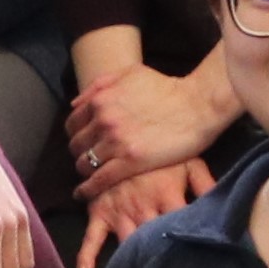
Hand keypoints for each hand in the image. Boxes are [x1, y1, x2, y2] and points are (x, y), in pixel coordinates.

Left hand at [68, 62, 235, 195]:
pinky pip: (99, 179)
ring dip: (85, 170)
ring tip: (91, 175)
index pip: (72, 124)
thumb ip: (99, 85)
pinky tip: (84, 194)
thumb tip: (76, 104)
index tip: (84, 142)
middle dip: (80, 153)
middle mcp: (103, 121)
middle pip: (76, 145)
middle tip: (90, 159)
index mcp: (100, 100)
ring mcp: (115, 142)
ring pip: (84, 163)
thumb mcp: (129, 73)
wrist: (197, 105)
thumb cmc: (166, 88)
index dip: (76, 135)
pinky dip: (89, 188)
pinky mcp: (131, 162)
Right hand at [79, 160, 215, 267]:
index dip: (195, 242)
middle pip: (157, 239)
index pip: (184, 224)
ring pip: (129, 243)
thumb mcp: (188, 161)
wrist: (120, 133)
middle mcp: (142, 206)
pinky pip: (92, 236)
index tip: (206, 261)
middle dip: (167, 259)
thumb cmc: (159, 153)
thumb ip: (207, 184)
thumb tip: (228, 208)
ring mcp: (119, 211)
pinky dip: (86, 255)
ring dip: (137, 261)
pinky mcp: (99, 212)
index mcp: (166, 194)